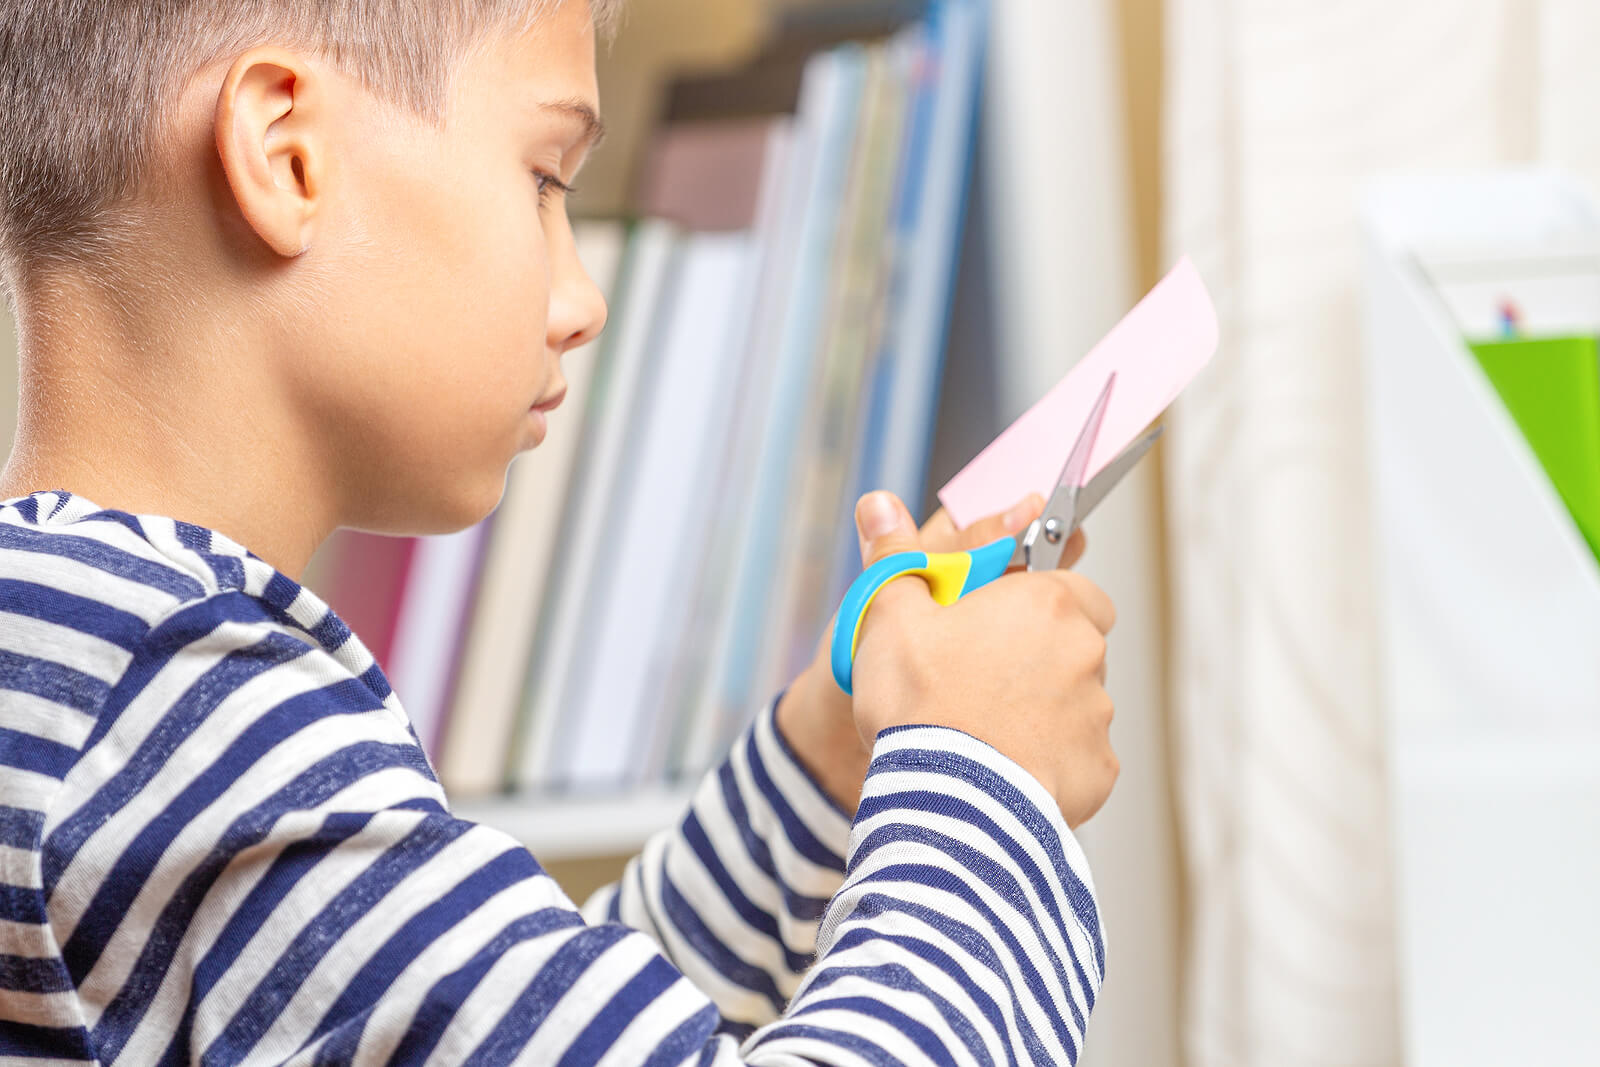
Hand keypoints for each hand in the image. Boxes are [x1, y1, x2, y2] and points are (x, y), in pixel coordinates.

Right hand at [847, 494, 1117, 827]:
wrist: (945, 800)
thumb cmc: (921, 703)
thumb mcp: (891, 617)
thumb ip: (895, 557)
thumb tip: (880, 503)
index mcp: (1045, 603)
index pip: (1067, 586)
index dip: (1032, 603)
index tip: (996, 624)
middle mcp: (1084, 653)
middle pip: (1074, 645)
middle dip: (1039, 658)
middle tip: (982, 680)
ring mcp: (1096, 715)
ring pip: (1076, 703)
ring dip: (1042, 712)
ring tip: (986, 733)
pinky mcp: (1097, 769)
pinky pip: (1078, 758)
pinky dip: (1049, 763)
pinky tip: (1004, 771)